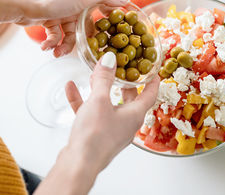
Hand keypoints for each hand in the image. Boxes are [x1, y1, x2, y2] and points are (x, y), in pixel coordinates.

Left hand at [15, 0, 129, 56]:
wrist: (20, 2)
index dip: (110, 23)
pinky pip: (56, 37)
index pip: (104, 9)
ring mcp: (62, 13)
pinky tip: (46, 48)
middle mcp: (76, 4)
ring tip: (57, 53)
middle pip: (87, 28)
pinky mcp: (49, 21)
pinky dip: (52, 44)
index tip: (115, 37)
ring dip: (64, 47)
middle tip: (85, 52)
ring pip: (70, 36)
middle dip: (84, 42)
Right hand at [64, 52, 159, 172]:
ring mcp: (111, 130)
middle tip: (121, 69)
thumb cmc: (95, 136)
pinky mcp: (96, 135)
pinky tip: (71, 88)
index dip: (152, 80)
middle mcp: (126, 123)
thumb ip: (104, 79)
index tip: (152, 69)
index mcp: (135, 114)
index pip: (150, 94)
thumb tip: (109, 60)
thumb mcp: (99, 101)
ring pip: (108, 105)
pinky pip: (92, 113)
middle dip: (124, 83)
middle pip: (130, 99)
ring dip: (100, 89)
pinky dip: (83, 100)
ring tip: (93, 75)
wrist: (78, 165)